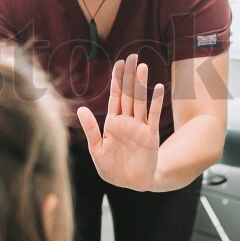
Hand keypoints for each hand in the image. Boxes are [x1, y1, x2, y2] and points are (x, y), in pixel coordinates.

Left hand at [76, 54, 164, 189]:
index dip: (117, 80)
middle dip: (129, 75)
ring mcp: (139, 127)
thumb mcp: (97, 149)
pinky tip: (158, 88)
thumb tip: (81, 109)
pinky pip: (152, 116)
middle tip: (132, 56)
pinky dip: (155, 102)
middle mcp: (127, 121)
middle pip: (128, 94)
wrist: (130, 184)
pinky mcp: (150, 136)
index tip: (119, 63)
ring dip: (141, 84)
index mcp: (112, 123)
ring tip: (142, 67)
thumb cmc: (112, 168)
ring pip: (140, 101)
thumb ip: (91, 129)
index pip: (115, 96)